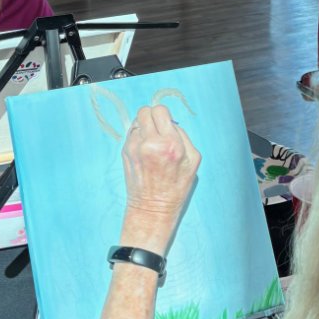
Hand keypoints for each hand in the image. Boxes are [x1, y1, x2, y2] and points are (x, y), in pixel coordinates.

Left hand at [121, 105, 200, 230]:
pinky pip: (131, 134)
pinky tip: (144, 152)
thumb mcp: (193, 161)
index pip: (160, 110)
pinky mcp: (125, 152)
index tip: (166, 124)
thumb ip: (183, 136)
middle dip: (152, 118)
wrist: (153, 207)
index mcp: (170, 144)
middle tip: (157, 130)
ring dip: (144, 127)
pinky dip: (137, 138)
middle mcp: (150, 143)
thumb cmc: (176, 187)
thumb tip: (170, 122)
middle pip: (145, 111)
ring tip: (151, 143)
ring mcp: (134, 147)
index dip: (164, 115)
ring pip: (136, 121)